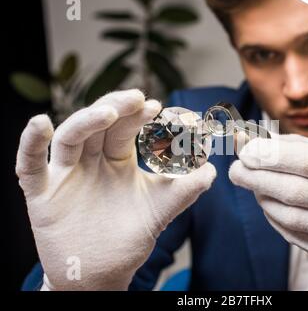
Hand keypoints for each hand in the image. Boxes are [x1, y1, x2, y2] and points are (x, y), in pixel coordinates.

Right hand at [16, 89, 216, 289]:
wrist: (101, 274)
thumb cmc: (129, 238)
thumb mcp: (160, 211)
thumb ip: (185, 190)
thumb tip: (212, 170)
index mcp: (117, 161)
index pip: (124, 129)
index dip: (137, 116)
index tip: (156, 106)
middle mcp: (90, 162)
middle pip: (98, 126)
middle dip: (116, 109)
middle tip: (137, 99)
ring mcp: (65, 175)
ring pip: (70, 138)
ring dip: (85, 121)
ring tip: (107, 112)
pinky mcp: (41, 194)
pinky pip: (30, 166)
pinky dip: (31, 144)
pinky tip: (40, 123)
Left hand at [229, 134, 307, 281]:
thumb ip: (298, 148)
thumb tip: (255, 140)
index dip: (273, 155)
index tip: (247, 150)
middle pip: (292, 191)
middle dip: (256, 177)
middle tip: (236, 168)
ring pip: (286, 216)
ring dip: (262, 197)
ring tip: (253, 183)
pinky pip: (289, 234)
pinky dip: (273, 216)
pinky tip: (269, 203)